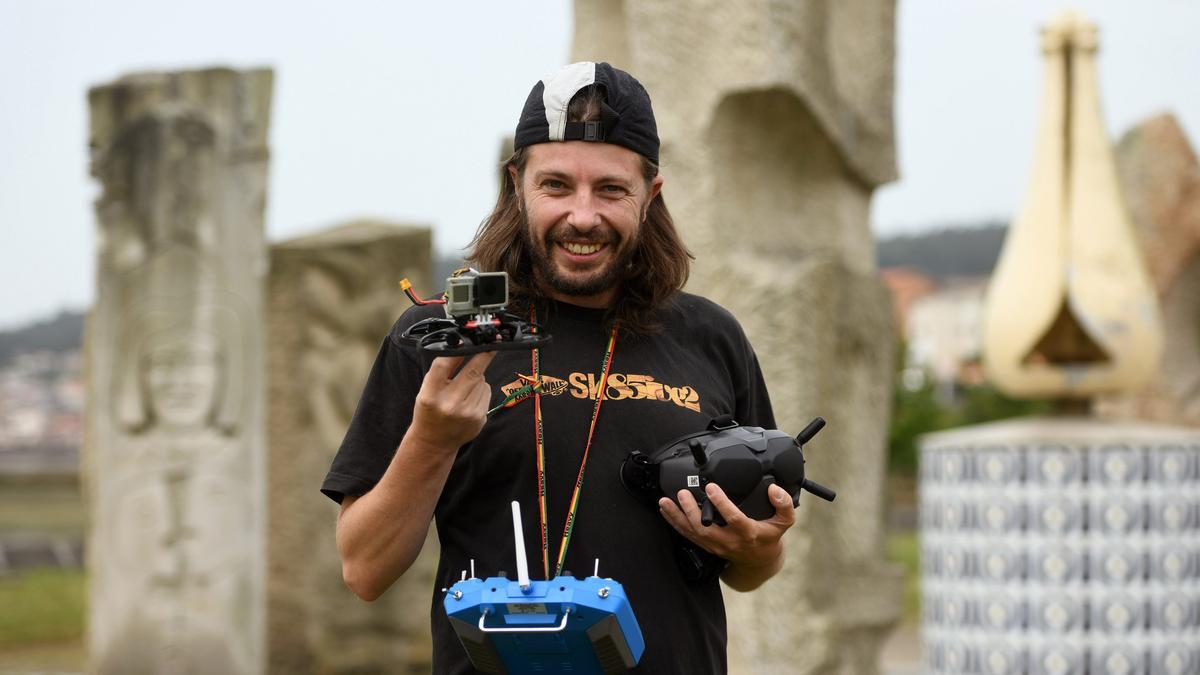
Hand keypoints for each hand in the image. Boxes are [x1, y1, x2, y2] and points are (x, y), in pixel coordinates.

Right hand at [408, 351, 496, 451]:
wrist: (434, 442)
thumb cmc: (430, 411)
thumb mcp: (427, 389)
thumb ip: (443, 370)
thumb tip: (462, 346)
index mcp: (430, 394)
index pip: (445, 364)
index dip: (460, 349)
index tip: (471, 339)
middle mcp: (449, 404)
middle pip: (474, 370)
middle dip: (485, 354)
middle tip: (492, 343)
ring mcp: (467, 412)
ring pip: (482, 380)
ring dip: (476, 378)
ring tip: (463, 390)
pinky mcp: (479, 418)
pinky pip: (486, 392)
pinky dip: (481, 390)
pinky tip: (469, 400)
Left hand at [659, 482, 795, 569]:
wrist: (759, 561)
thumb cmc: (769, 537)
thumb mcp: (784, 522)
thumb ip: (783, 505)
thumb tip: (774, 489)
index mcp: (748, 534)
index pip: (734, 519)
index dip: (721, 503)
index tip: (711, 487)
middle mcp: (729, 541)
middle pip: (705, 528)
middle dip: (691, 511)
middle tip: (682, 493)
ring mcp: (716, 545)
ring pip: (692, 533)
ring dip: (677, 517)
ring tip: (665, 501)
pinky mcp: (707, 545)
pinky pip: (688, 535)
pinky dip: (674, 522)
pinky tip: (665, 510)